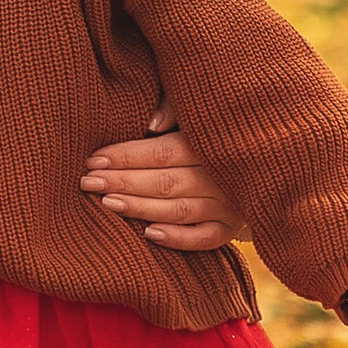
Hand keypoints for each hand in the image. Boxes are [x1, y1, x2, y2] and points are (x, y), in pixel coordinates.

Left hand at [82, 106, 244, 253]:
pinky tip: (148, 234)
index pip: (161, 152)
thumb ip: (174, 109)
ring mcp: (228, 205)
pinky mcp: (230, 228)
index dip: (125, 156)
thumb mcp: (197, 112)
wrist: (260, 162)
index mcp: (210, 143)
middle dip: (123, 182)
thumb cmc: (211, 133)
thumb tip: (150, 124)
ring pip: (178, 210)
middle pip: (165, 182)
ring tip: (107, 203)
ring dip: (140, 208)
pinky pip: (204, 239)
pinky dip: (178, 238)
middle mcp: (221, 176)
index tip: (93, 160)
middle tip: (88, 182)